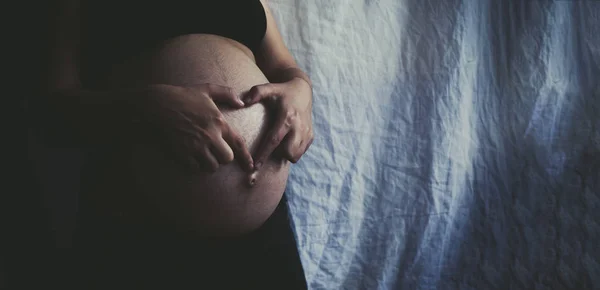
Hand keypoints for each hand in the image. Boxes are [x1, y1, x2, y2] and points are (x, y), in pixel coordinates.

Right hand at [135, 84, 253, 171]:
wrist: (158, 104)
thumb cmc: (183, 96)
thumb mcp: (207, 89)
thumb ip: (227, 94)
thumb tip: (241, 103)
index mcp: (219, 122)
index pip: (238, 143)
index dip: (246, 158)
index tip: (249, 167)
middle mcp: (210, 136)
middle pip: (227, 158)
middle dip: (223, 158)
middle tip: (216, 152)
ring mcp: (196, 146)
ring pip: (212, 166)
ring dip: (210, 163)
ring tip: (204, 156)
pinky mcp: (183, 153)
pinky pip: (195, 168)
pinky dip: (195, 166)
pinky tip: (192, 158)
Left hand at [243, 78, 313, 168]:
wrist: (303, 91)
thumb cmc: (282, 91)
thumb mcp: (270, 88)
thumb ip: (257, 92)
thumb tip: (243, 101)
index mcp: (287, 117)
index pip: (274, 140)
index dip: (264, 154)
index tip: (255, 166)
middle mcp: (299, 127)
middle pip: (288, 152)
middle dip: (278, 153)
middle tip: (273, 144)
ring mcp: (307, 133)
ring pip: (296, 155)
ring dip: (286, 153)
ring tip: (281, 141)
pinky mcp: (311, 136)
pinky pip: (301, 152)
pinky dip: (294, 150)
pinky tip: (288, 140)